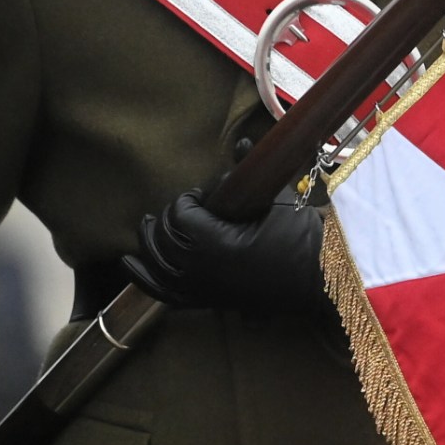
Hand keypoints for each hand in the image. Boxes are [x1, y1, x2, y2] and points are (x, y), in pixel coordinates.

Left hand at [121, 183, 327, 317]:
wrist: (316, 275)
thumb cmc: (299, 237)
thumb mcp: (273, 200)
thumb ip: (249, 173)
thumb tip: (242, 143)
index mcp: (214, 243)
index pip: (180, 215)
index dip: (187, 201)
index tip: (200, 195)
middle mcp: (200, 270)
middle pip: (164, 238)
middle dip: (167, 219)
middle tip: (181, 208)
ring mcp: (200, 288)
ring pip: (157, 263)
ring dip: (149, 242)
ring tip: (148, 226)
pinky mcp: (204, 300)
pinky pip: (162, 292)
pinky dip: (143, 277)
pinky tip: (129, 263)